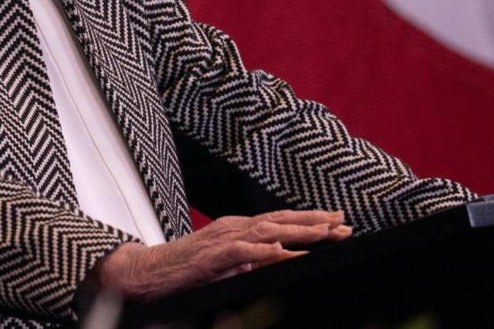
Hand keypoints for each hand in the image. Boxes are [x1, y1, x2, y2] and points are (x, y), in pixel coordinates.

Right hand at [90, 210, 351, 300]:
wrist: (148, 273)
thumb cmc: (184, 270)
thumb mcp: (224, 264)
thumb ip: (248, 261)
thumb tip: (273, 258)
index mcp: (238, 228)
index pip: (280, 220)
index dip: (309, 220)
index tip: (337, 220)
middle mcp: (234, 227)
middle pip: (281, 220)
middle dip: (315, 222)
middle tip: (345, 224)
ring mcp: (223, 240)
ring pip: (268, 230)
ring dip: (300, 232)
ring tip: (327, 234)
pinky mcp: (213, 257)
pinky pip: (244, 253)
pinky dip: (266, 252)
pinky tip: (285, 252)